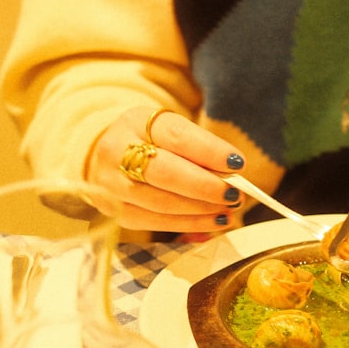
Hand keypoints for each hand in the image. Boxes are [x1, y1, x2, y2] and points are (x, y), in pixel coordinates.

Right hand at [86, 106, 246, 232]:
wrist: (113, 157)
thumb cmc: (154, 144)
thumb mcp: (172, 132)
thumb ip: (200, 150)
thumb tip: (233, 173)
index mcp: (135, 122)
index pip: (177, 136)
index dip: (210, 152)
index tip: (238, 163)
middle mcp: (116, 151)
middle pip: (165, 173)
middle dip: (205, 186)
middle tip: (234, 194)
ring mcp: (110, 184)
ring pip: (161, 203)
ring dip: (201, 210)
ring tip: (228, 210)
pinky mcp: (112, 212)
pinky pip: (155, 223)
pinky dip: (189, 225)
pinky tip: (212, 222)